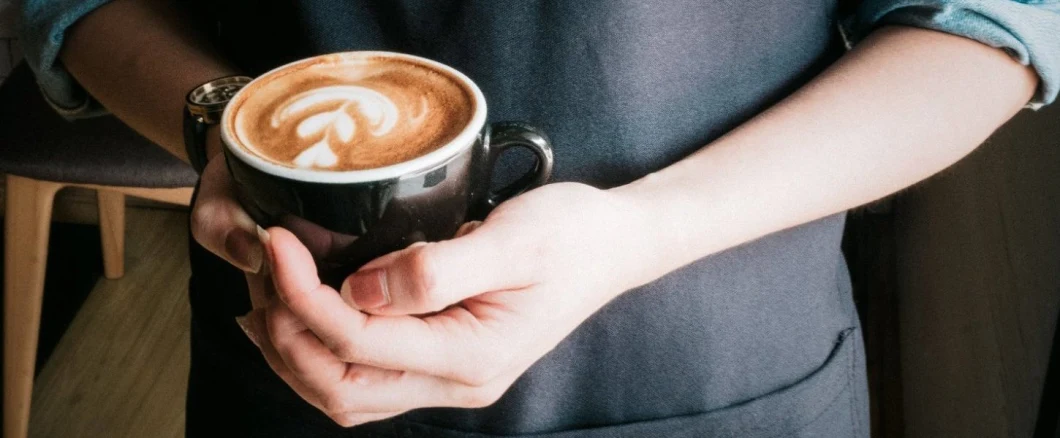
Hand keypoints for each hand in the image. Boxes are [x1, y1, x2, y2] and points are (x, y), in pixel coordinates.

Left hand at [243, 182, 654, 426]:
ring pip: (347, 392)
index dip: (302, 296)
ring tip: (262, 296)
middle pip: (340, 387)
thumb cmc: (572, 237)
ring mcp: (450, 378)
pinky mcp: (445, 359)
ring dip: (296, 350)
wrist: (614, 246)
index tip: (275, 242)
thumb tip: (356, 292)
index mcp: (471, 356)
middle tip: (259, 272)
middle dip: (285, 335)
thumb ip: (434, 272)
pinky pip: (367, 375)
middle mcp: (456, 382)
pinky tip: (302, 314)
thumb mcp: (511, 242)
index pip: (358, 340)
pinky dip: (322, 350)